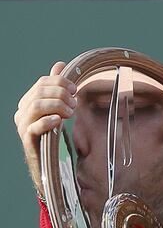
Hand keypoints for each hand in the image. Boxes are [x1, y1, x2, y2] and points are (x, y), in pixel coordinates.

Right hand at [14, 62, 76, 193]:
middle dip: (61, 94)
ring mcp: (23, 126)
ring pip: (37, 106)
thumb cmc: (53, 133)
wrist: (48, 162)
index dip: (60, 82)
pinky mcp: (28, 140)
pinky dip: (48, 121)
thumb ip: (56, 88)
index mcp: (28, 101)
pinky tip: (59, 120)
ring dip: (58, 105)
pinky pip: (34, 127)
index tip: (75, 88)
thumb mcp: (57, 108)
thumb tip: (59, 65)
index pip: (42, 83)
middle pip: (40, 92)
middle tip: (75, 103)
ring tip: (71, 112)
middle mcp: (22, 112)